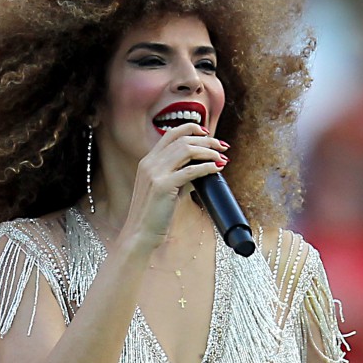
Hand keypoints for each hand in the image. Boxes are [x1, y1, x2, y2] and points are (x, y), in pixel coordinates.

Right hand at [123, 123, 227, 246]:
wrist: (139, 234)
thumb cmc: (153, 215)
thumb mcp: (163, 189)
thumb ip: (178, 175)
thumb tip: (199, 168)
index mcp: (147, 161)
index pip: (170, 133)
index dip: (191, 129)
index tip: (208, 134)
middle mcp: (149, 163)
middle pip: (182, 140)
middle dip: (207, 141)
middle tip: (223, 146)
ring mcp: (154, 173)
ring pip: (187, 150)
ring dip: (209, 152)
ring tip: (222, 158)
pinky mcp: (162, 186)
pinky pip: (190, 171)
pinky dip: (207, 167)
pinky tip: (217, 169)